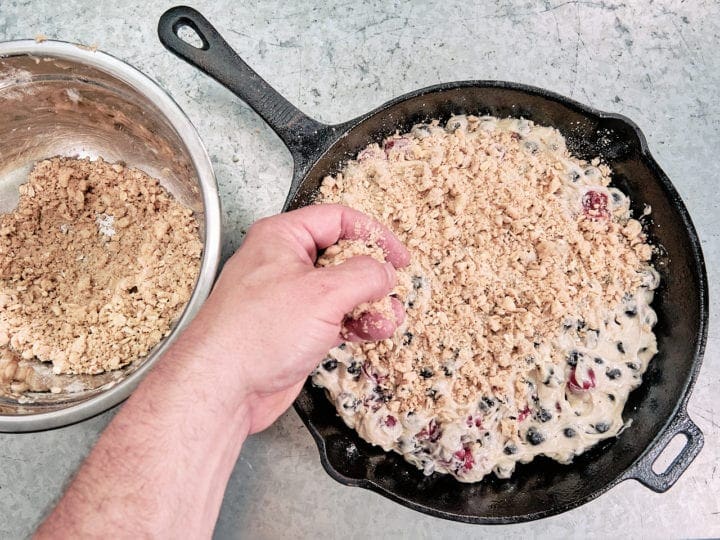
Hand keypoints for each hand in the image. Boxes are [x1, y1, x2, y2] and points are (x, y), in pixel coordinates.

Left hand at [173, 204, 409, 433]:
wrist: (222, 387)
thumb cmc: (254, 334)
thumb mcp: (322, 294)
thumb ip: (363, 276)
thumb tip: (384, 271)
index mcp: (282, 238)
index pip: (337, 219)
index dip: (373, 233)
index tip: (397, 255)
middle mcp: (283, 263)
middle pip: (341, 256)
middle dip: (372, 274)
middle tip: (393, 288)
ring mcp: (288, 298)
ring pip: (340, 291)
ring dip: (369, 303)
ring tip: (390, 317)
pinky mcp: (293, 329)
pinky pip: (333, 318)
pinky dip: (356, 323)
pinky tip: (373, 332)